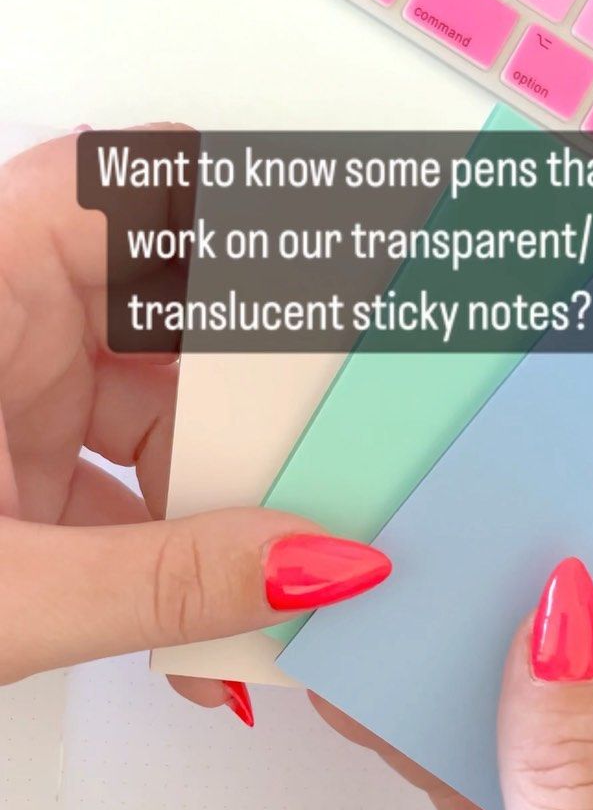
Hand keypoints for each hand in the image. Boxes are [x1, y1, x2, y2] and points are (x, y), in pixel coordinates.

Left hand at [0, 130, 389, 698]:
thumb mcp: (1, 596)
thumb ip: (166, 584)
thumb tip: (312, 563)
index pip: (116, 192)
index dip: (235, 211)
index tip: (341, 254)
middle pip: (162, 315)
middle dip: (255, 399)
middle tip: (335, 449)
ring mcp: (7, 407)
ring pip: (156, 410)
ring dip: (222, 496)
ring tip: (277, 568)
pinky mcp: (18, 479)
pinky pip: (128, 483)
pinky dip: (174, 546)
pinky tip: (208, 616)